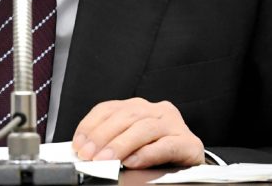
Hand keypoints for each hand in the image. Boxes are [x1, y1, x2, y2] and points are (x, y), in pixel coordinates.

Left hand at [72, 98, 204, 168]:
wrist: (193, 164)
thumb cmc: (158, 152)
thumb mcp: (131, 142)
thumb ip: (112, 141)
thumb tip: (87, 151)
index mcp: (140, 107)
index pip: (110, 109)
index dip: (91, 125)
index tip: (78, 143)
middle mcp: (157, 111)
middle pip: (126, 117)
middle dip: (103, 136)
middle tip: (89, 155)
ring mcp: (175, 125)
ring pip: (144, 128)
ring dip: (122, 145)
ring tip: (107, 160)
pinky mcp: (189, 143)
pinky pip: (166, 145)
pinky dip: (147, 153)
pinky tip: (133, 161)